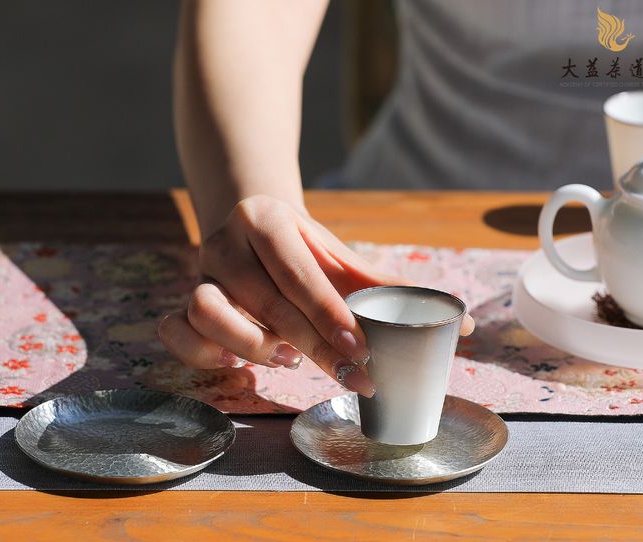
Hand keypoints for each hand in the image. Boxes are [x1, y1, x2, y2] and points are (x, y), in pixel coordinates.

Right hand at [158, 195, 473, 397]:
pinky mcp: (182, 300)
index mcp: (268, 219)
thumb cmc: (305, 250)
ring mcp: (198, 271)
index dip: (330, 315)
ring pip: (208, 313)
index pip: (298, 272)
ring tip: (287, 357)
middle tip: (349, 375)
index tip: (361, 351)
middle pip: (264, 301)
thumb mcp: (343, 259)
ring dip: (252, 347)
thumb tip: (466, 325)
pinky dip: (206, 356)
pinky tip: (242, 365)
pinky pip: (177, 332)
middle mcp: (225, 240)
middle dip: (311, 344)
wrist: (252, 225)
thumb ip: (393, 289)